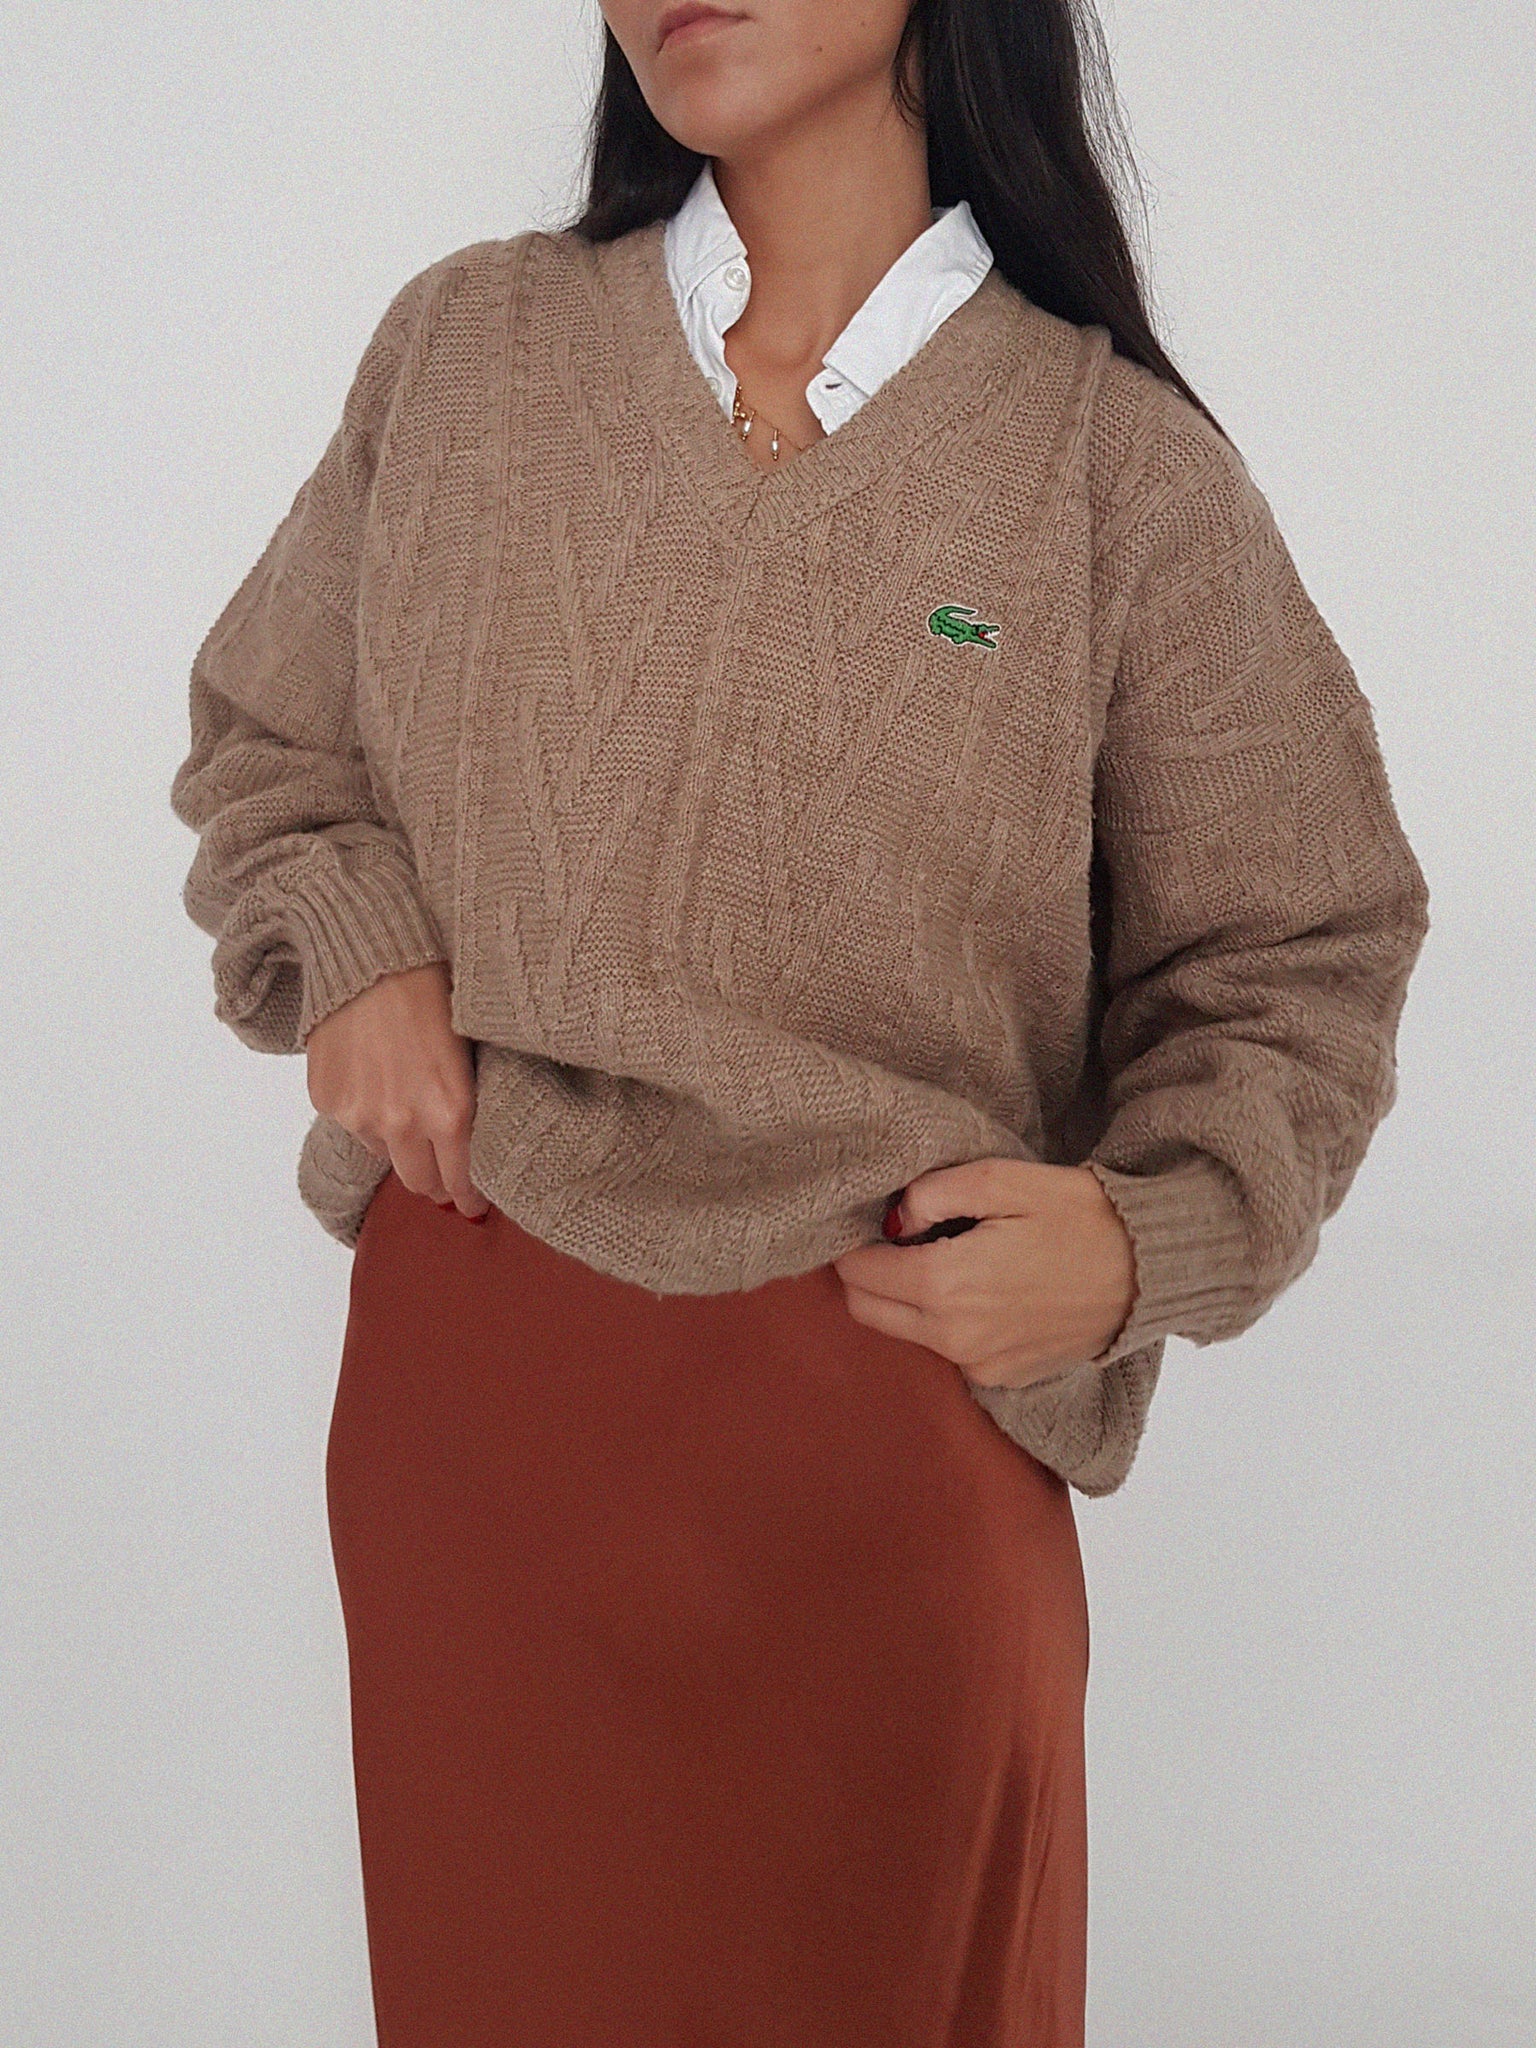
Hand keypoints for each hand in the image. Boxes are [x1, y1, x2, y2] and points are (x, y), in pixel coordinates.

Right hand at [304, 961, 490, 1217]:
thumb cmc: (432, 989)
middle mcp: (402, 1122)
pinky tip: (375, 1079)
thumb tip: (474, 1138)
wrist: (371, 955)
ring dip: (399, 1144)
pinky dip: (365, 1114)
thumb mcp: (472, 1048)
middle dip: (435, 1182)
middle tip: (445, 1175)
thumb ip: (468, 1100)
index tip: (473, 1203)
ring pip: (384, 1154)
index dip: (469, 1197)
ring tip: (407, 1108)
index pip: (461, 1181)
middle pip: (420, 1182)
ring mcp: (359, 1115)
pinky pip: (352, 1125)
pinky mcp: (327, 1100)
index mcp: (450, 1111)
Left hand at [831, 1158, 1137, 1390]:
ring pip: (907, 1334)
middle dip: (866, 1276)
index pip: (858, 1274)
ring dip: (906, 1300)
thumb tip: (893, 1217)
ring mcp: (981, 1366)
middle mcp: (955, 1338)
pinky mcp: (1004, 1378)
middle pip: (868, 1312)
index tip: (865, 1222)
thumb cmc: (1081, 1215)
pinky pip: (950, 1352)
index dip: (852, 1244)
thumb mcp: (1004, 1180)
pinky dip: (947, 1323)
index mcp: (945, 1285)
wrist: (1150, 1271)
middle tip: (894, 1239)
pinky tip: (983, 1288)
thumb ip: (933, 1193)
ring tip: (944, 1256)